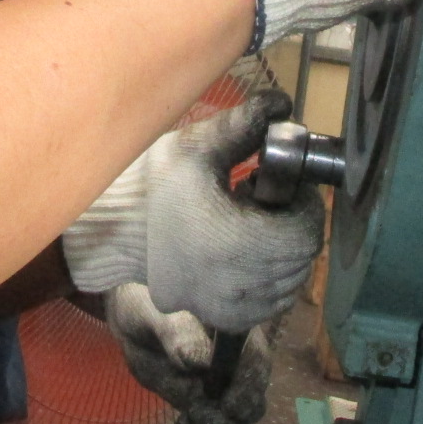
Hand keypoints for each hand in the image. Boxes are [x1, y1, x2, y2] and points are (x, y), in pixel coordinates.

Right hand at [61, 90, 322, 332]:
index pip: (307, 231)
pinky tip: (242, 252)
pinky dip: (270, 277)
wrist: (115, 232)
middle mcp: (240, 285)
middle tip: (259, 200)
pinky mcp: (226, 319)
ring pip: (291, 281)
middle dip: (291, 224)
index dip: (302, 203)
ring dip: (283, 251)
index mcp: (238, 243)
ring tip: (248, 224)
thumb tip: (282, 104)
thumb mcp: (195, 146)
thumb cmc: (154, 186)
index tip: (275, 184)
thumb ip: (244, 124)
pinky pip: (272, 301)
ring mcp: (234, 308)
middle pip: (302, 256)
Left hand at [106, 284, 271, 423]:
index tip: (229, 406)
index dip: (248, 386)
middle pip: (250, 402)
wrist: (130, 317)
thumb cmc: (144, 300)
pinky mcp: (205, 407)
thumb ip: (176, 333)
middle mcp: (236, 363)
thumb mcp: (154, 312)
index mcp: (234, 330)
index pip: (254, 360)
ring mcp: (222, 390)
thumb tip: (199, 362)